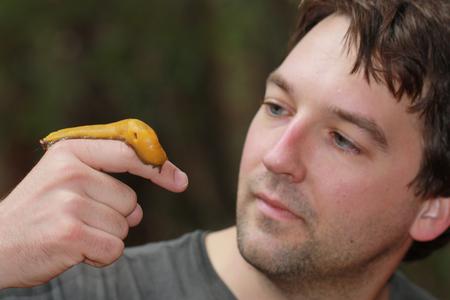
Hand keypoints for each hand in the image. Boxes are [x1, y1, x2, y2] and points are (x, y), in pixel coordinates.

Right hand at [0, 139, 187, 287]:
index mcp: (71, 151)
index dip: (159, 166)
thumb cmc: (37, 213)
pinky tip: (74, 251)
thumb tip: (139, 210)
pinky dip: (101, 255)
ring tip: (72, 233)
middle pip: (130, 199)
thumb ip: (104, 182)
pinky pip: (115, 247)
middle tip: (77, 220)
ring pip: (124, 225)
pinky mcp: (70, 233)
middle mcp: (70, 172)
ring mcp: (69, 202)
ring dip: (106, 237)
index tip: (180, 180)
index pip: (129, 152)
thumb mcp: (64, 180)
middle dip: (114, 216)